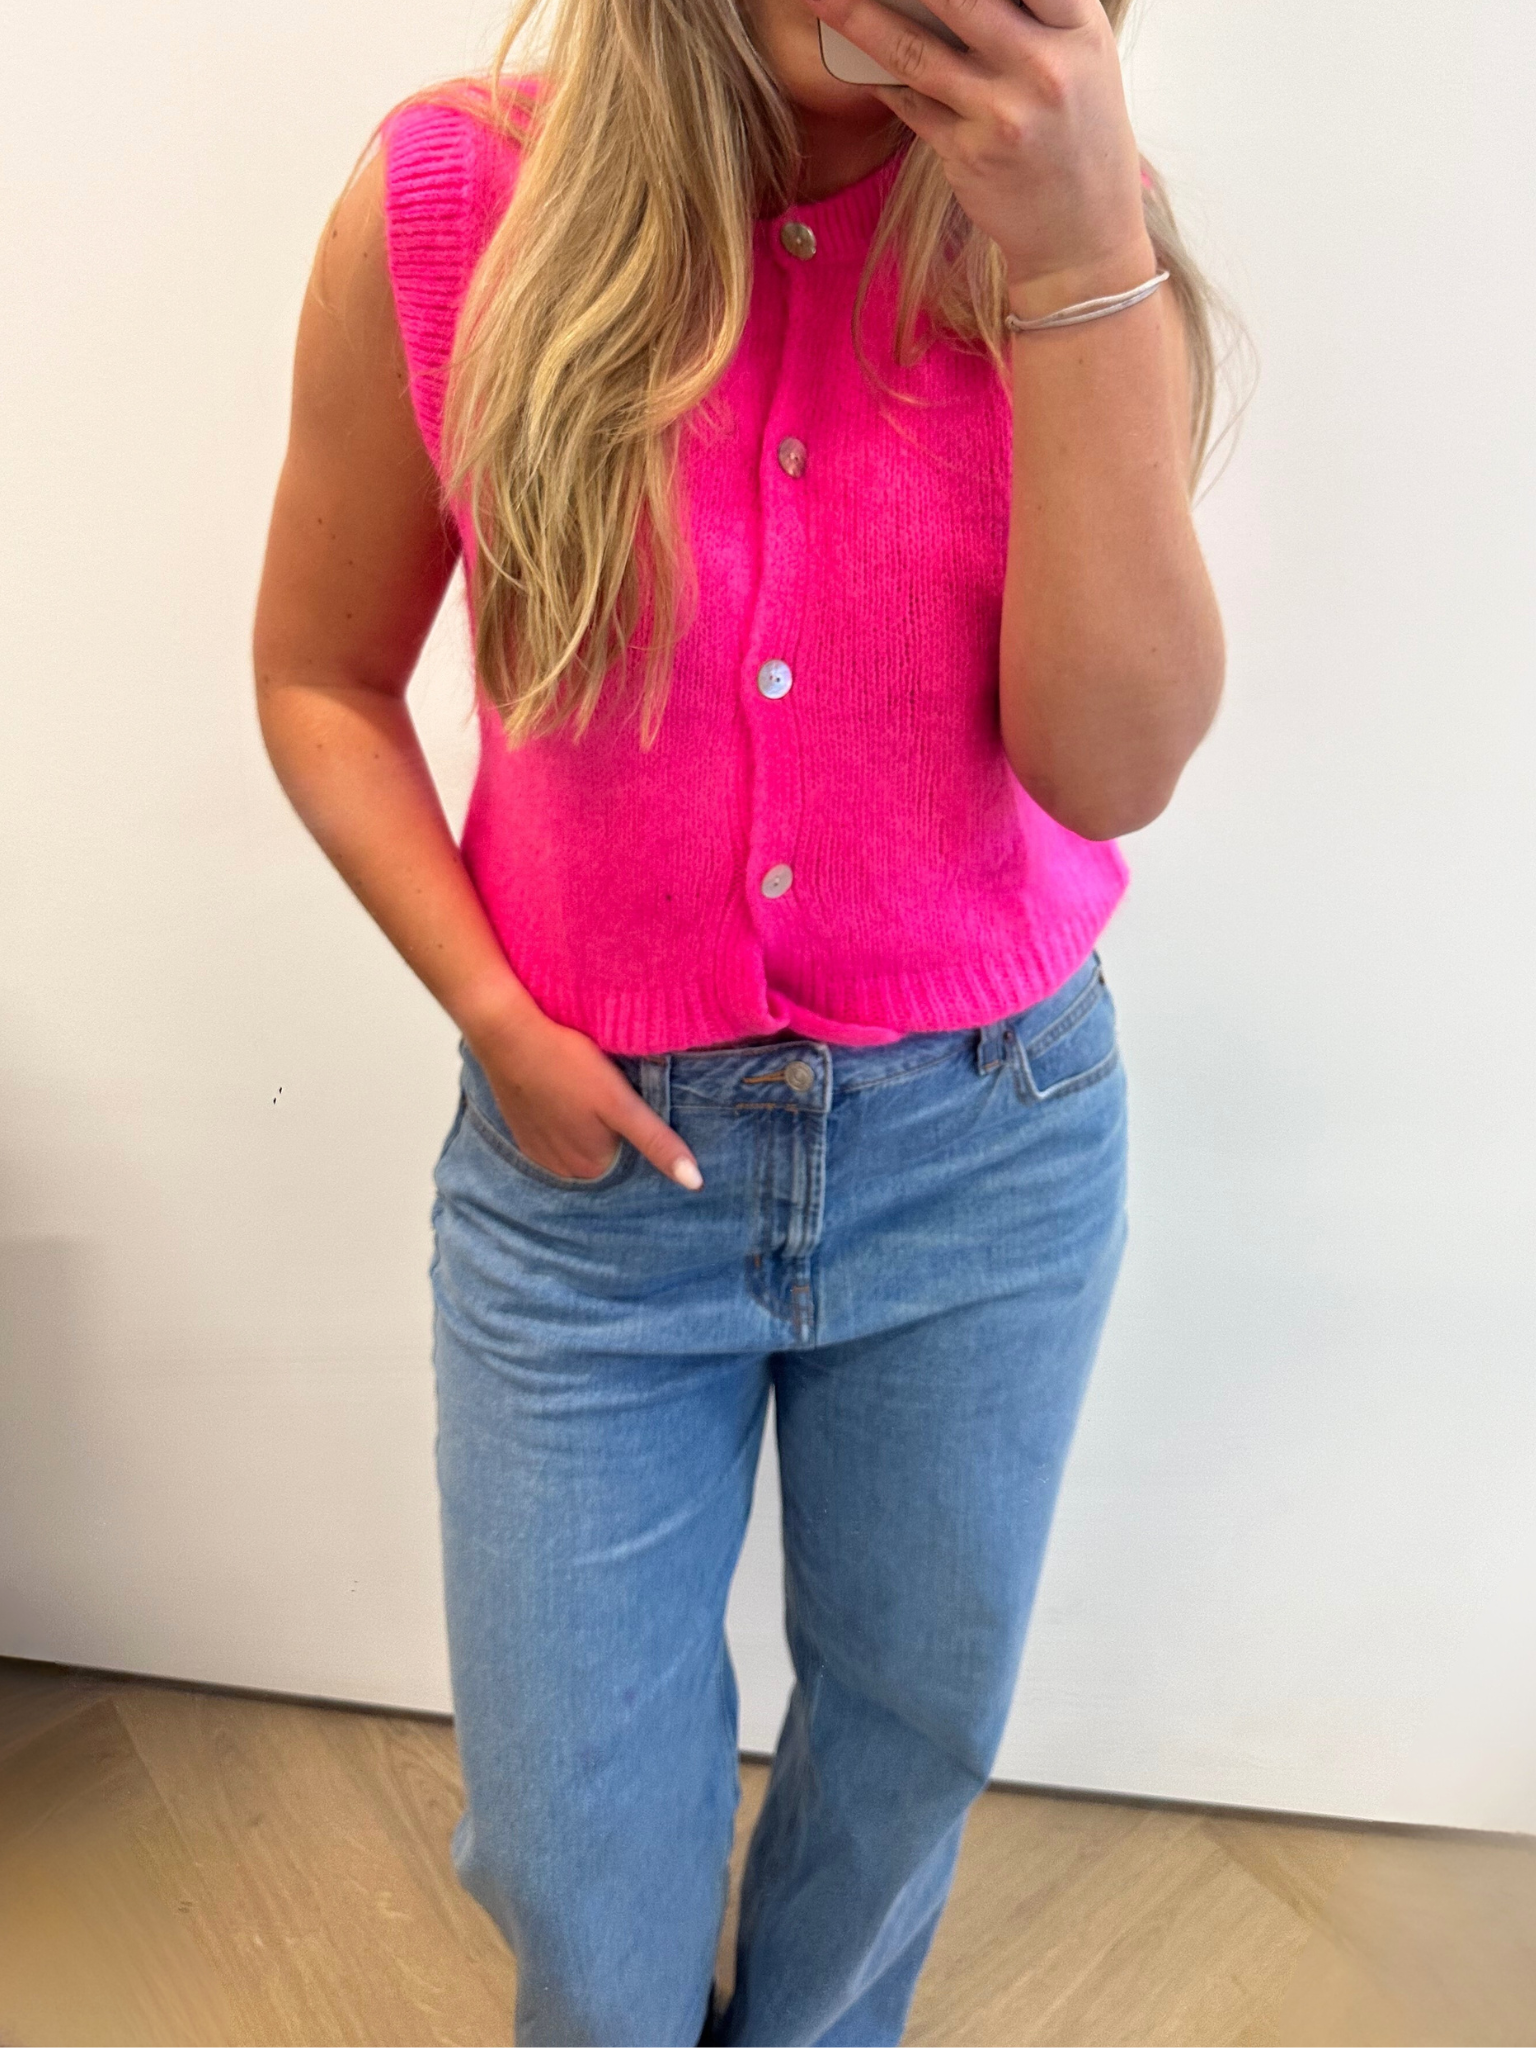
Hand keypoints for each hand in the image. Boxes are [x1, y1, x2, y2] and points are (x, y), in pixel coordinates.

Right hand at [465, 1010, 704, 1186]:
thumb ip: (657, 1143)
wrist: (506, 1033)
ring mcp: (537, 1152)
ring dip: (584, 1117)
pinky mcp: (520, 1130)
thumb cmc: (567, 1064)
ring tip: (581, 1084)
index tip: (626, 1095)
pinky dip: (561, 1111)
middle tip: (604, 1086)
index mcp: (591, 1168)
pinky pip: (554, 1129)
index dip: (633, 1121)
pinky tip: (560, 1086)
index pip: (631, 1151)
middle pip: (605, 1147)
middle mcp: (562, 1170)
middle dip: (609, 1122)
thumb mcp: (621, 1104)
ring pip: (579, 1137)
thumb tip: (695, 1183)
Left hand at [802, 0, 1151, 307]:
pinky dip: (881, 75)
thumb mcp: (1081, 60)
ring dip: (858, 16)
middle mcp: (1044, 68)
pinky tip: (854, 54)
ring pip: (914, 49)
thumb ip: (1031, 14)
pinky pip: (910, 101)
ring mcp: (1002, 114)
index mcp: (1079, 31)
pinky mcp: (967, 154)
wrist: (1083, 237)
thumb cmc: (1080, 137)